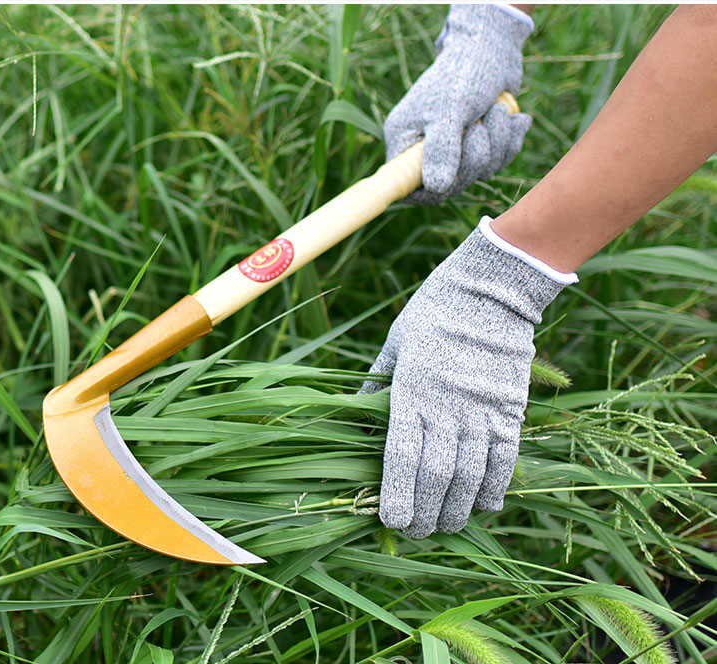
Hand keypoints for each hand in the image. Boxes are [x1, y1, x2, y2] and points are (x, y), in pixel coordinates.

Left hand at [362, 218, 573, 537]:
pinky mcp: (509, 408)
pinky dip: (495, 487)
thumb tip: (355, 420)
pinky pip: (504, 458)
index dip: (397, 495)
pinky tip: (484, 505)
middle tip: (418, 531)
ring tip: (448, 525)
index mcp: (411, 390)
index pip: (401, 455)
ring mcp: (481, 409)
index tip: (392, 522)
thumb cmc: (433, 314)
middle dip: (426, 512)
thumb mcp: (394, 345)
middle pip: (436, 475)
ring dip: (459, 508)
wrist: (490, 290)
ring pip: (471, 474)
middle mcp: (446, 405)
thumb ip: (376, 387)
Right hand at [384, 5, 532, 204]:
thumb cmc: (465, 72)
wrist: (493, 48)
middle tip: (484, 125)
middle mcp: (424, 148)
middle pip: (450, 184)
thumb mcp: (450, 110)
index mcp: (404, 139)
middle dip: (477, 157)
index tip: (454, 179)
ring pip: (478, 173)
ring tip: (499, 111)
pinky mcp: (477, 146)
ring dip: (498, 143)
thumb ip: (442, 149)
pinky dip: (509, 142)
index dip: (431, 189)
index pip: (407, 185)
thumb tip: (437, 189)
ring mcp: (453, 149)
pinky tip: (514, 119)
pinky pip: (496, 163)